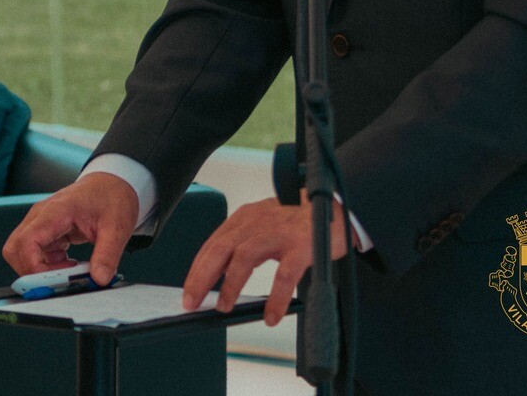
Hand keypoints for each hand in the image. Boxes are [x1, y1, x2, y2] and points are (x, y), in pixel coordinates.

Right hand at [2, 172, 140, 284]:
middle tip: (58, 278)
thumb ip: (108, 255)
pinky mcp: (46, 230)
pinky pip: (34, 252)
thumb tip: (99, 279)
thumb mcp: (117, 228)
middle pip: (15, 249)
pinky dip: (47, 264)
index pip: (27, 242)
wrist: (112, 183)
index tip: (54, 280)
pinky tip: (68, 261)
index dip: (34, 267)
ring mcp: (41, 222)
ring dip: (40, 268)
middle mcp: (41, 216)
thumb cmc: (111, 197)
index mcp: (56, 211)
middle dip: (31, 271)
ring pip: (21, 252)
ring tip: (68, 268)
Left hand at [181, 193, 346, 325]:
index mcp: (246, 218)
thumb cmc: (298, 225)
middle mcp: (259, 221)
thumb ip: (244, 246)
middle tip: (192, 302)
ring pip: (245, 256)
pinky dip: (275, 297)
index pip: (213, 243)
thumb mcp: (265, 227)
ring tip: (224, 307)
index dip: (197, 268)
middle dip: (202, 276)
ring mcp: (280, 232)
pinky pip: (284, 274)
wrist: (338, 210)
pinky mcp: (302, 245)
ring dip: (230, 284)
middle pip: (221, 248)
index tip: (188, 291)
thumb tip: (220, 278)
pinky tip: (271, 315)